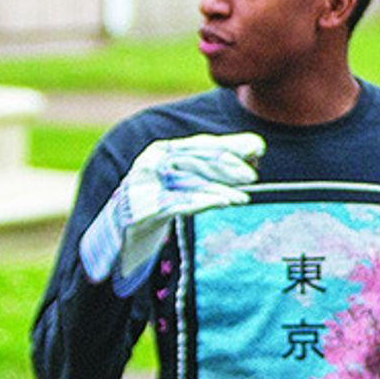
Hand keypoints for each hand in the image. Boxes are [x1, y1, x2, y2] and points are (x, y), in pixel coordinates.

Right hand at [79, 132, 264, 294]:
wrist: (122, 234)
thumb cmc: (162, 200)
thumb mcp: (189, 179)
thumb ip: (218, 163)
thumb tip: (257, 149)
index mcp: (161, 151)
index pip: (199, 144)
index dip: (229, 146)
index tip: (257, 149)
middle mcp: (150, 164)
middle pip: (193, 161)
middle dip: (225, 167)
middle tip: (252, 176)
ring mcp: (143, 188)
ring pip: (187, 184)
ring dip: (217, 190)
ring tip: (242, 198)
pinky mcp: (140, 212)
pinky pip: (175, 206)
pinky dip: (201, 203)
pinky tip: (222, 204)